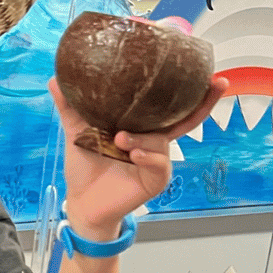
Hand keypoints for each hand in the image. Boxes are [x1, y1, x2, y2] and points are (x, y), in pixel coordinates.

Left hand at [50, 75, 228, 238]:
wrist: (80, 202)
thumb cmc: (85, 167)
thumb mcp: (77, 133)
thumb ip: (71, 108)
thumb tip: (56, 78)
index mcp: (140, 126)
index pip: (168, 105)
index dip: (189, 89)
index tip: (207, 71)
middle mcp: (154, 141)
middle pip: (185, 119)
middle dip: (204, 102)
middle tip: (216, 82)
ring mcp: (157, 160)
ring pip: (162, 140)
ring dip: (143, 138)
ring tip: (120, 139)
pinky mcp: (155, 180)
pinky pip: (159, 164)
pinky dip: (147, 156)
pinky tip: (133, 155)